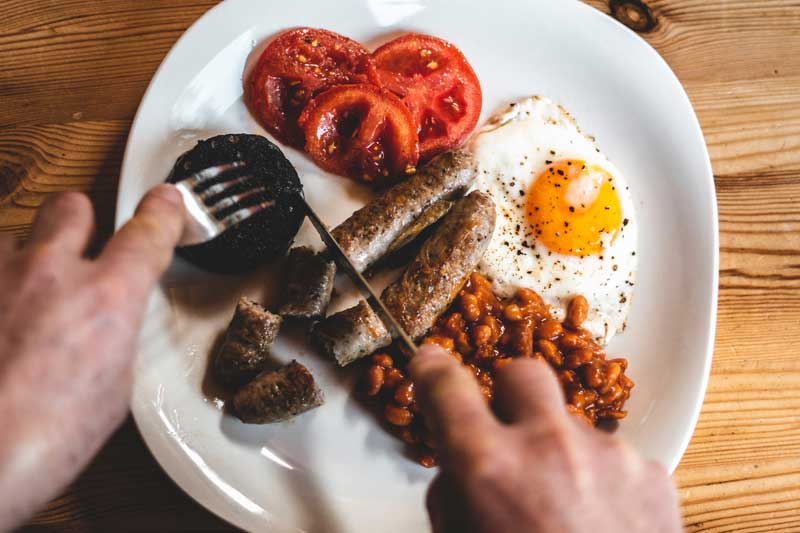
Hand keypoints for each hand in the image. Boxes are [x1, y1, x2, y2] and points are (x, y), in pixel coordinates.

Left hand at [0, 186, 183, 528]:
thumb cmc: (37, 441)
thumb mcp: (113, 392)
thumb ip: (114, 338)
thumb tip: (107, 328)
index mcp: (106, 299)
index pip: (148, 230)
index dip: (162, 213)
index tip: (165, 206)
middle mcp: (47, 273)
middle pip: (72, 205)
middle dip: (81, 224)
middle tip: (80, 254)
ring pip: (15, 234)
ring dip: (25, 258)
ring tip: (23, 300)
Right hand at [409, 344, 682, 532]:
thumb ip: (453, 499)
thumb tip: (459, 467)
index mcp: (491, 469)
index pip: (447, 388)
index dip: (432, 369)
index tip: (430, 361)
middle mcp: (550, 447)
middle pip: (522, 373)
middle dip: (508, 392)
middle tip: (506, 427)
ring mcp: (608, 455)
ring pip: (572, 423)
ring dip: (560, 450)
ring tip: (566, 508)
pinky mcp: (652, 472)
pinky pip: (614, 457)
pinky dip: (601, 479)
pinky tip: (600, 522)